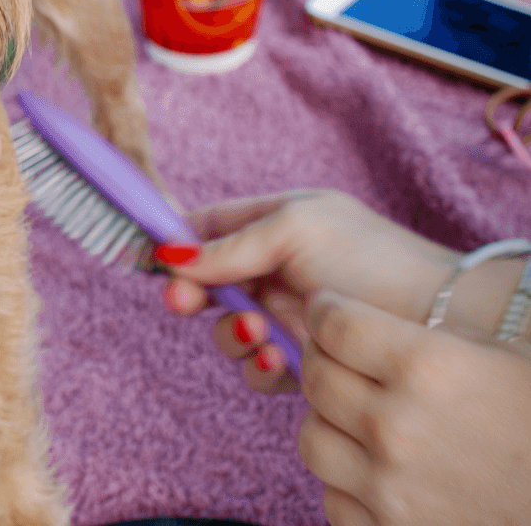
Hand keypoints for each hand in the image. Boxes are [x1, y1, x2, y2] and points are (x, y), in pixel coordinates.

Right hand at [159, 190, 457, 390]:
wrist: (440, 320)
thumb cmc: (372, 260)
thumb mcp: (295, 231)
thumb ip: (230, 245)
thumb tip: (168, 256)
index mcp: (277, 222)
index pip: (208, 226)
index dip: (175, 242)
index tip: (147, 259)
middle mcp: (279, 268)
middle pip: (208, 282)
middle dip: (193, 294)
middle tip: (183, 303)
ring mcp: (290, 315)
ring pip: (228, 329)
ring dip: (230, 333)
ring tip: (254, 335)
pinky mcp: (303, 360)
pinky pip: (258, 366)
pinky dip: (258, 364)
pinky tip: (277, 359)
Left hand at [298, 290, 530, 525]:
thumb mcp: (505, 354)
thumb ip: (433, 333)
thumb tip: (368, 317)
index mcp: (427, 368)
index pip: (335, 325)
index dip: (323, 310)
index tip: (325, 309)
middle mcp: (397, 427)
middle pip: (317, 378)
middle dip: (320, 357)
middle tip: (336, 354)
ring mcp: (390, 486)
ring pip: (313, 438)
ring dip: (327, 419)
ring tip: (353, 413)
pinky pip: (333, 497)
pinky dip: (345, 479)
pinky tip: (374, 465)